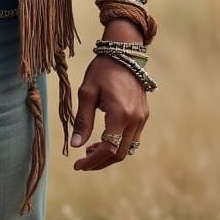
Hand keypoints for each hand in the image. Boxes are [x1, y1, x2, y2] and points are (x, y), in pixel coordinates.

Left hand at [71, 54, 147, 170]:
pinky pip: (132, 138)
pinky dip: (118, 144)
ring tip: (89, 151)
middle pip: (120, 154)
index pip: (108, 149)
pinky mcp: (143, 115)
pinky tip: (103, 140)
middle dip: (100, 162)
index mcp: (120, 115)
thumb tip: (75, 145)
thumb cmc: (102, 70)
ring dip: (109, 154)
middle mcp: (135, 120)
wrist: (123, 54)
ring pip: (127, 149)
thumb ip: (83, 120)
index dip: (92, 161)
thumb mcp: (87, 92)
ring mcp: (142, 118)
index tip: (77, 165)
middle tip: (82, 163)